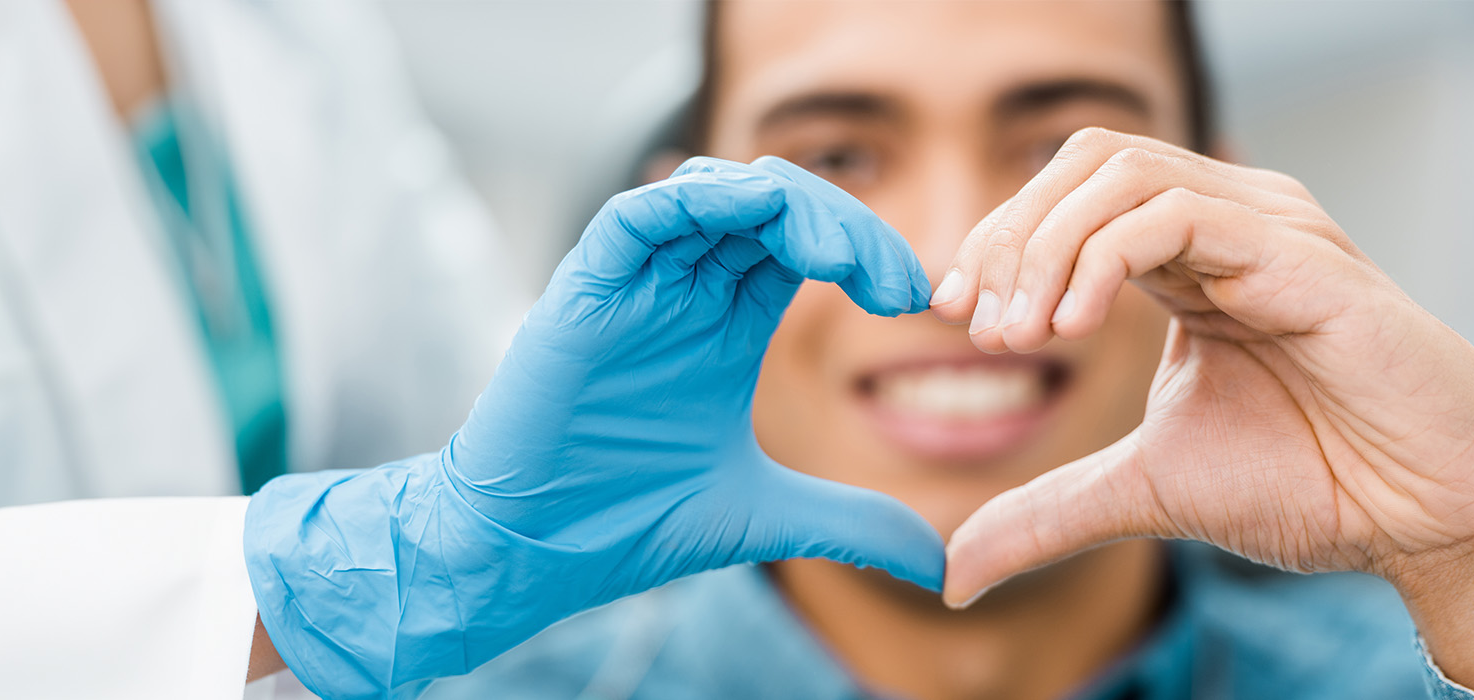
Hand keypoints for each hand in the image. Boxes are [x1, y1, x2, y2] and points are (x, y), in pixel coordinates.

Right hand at [244, 157, 942, 699]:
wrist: (530, 551)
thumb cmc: (625, 522)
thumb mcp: (766, 517)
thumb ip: (852, 524)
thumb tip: (943, 567)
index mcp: (727, 323)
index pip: (805, 243)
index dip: (865, 250)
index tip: (915, 300)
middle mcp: (684, 289)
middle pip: (774, 204)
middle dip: (845, 224)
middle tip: (896, 281)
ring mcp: (635, 283)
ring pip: (714, 191)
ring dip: (787, 203)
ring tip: (839, 257)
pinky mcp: (585, 288)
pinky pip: (638, 213)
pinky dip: (695, 200)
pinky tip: (755, 219)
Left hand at [933, 128, 1473, 697]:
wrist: (1433, 518)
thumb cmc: (1318, 483)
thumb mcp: (1148, 490)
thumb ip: (1051, 511)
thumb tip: (953, 572)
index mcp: (1190, 258)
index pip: (1071, 198)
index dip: (998, 241)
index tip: (949, 313)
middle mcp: (1228, 224)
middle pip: (1086, 162)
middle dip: (1010, 233)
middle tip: (977, 320)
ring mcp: (1269, 230)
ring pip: (1122, 173)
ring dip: (1047, 243)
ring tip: (1021, 331)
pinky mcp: (1304, 259)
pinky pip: (1178, 214)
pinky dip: (1103, 255)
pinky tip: (1073, 323)